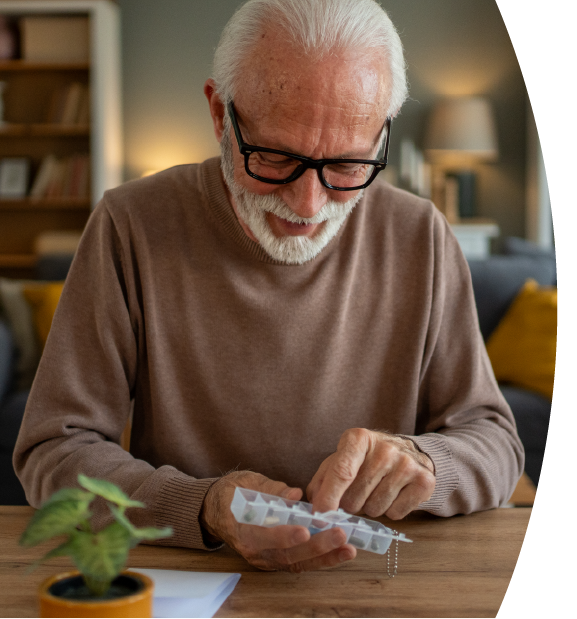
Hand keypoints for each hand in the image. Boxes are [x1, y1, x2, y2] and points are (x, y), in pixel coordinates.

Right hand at [200, 471, 356, 571]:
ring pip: (298, 563)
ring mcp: (267, 559)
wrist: (219, 509)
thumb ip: (271, 490)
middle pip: (287, 554)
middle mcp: (255, 551)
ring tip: (348, 549)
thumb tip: (294, 494)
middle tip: (338, 534)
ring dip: (325, 556)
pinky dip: (322, 559)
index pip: (264, 537)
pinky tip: (342, 552)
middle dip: (316, 546)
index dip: (284, 535)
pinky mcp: (278, 560)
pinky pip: (301, 563)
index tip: (304, 529)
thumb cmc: (234, 493)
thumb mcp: (247, 483)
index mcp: (243, 530)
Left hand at [306, 428, 434, 519]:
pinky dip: (391, 511)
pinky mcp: (424, 480)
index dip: (328, 498)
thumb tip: (314, 506)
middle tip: (358, 492)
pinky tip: (394, 494)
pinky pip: (396, 514)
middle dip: (350, 505)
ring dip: (371, 508)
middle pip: (355, 497)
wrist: (409, 453)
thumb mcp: (341, 459)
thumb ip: (322, 481)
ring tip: (377, 490)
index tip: (319, 516)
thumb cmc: (366, 459)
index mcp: (358, 438)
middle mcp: (384, 448)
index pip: (341, 472)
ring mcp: (407, 463)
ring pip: (375, 509)